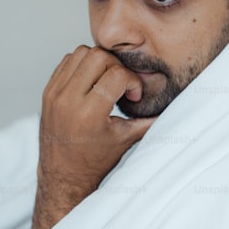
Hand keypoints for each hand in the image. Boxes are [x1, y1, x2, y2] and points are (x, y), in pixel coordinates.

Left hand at [32, 46, 155, 228]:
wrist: (63, 176)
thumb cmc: (95, 161)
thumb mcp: (126, 139)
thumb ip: (150, 120)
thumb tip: (181, 107)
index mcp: (89, 114)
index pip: (116, 74)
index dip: (132, 81)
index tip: (132, 96)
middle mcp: (68, 100)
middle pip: (98, 56)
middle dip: (117, 67)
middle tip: (121, 85)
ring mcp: (54, 94)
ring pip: (81, 53)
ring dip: (99, 62)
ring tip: (107, 81)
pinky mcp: (47, 91)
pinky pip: (67, 61)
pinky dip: (83, 65)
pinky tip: (93, 83)